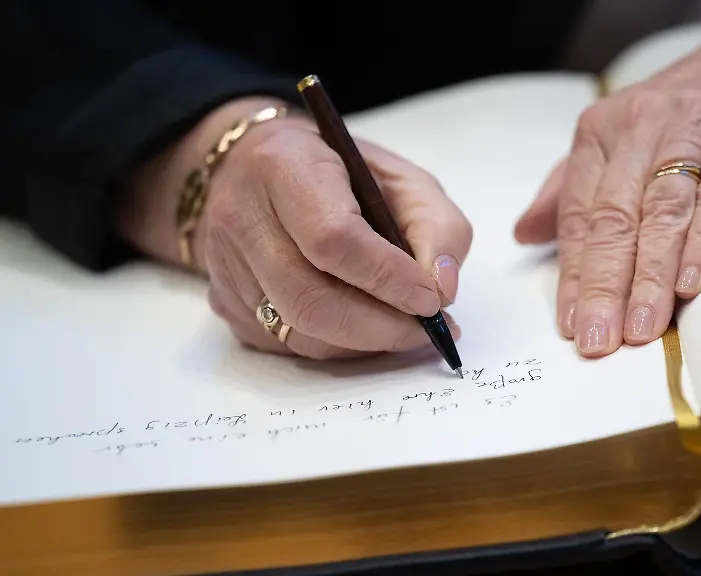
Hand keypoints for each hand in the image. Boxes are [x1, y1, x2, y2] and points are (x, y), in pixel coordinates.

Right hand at [118, 98, 471, 359]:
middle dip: (381, 328)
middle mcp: (242, 218)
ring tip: (406, 331)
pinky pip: (287, 345)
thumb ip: (436, 226)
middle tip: (429, 333)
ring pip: (299, 332)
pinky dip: (339, 347)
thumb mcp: (402, 178)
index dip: (388, 278)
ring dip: (365, 344)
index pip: (333, 239)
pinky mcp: (225, 303)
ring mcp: (225, 266)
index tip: (431, 300)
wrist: (254, 171)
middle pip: (311, 300)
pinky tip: (366, 329)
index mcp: (284, 167)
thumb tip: (441, 291)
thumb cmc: (337, 173)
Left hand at [514, 0, 700, 356]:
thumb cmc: (699, 110)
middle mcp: (640, 127)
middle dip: (602, 287)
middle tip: (596, 341)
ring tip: (638, 330)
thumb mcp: (628, 140)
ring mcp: (693, 130)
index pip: (578, 215)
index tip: (569, 326)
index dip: (573, 275)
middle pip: (613, 219)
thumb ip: (573, 187)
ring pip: (660, 214)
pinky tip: (691, 286)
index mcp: (602, 132)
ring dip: (648, 278)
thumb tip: (525, 232)